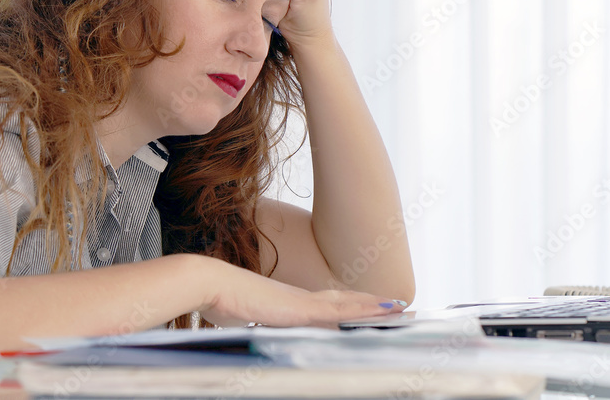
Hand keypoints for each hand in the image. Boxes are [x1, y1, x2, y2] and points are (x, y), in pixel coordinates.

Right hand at [196, 255, 401, 327]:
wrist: (209, 283)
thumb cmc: (218, 299)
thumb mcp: (243, 316)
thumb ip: (255, 322)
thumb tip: (254, 325)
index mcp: (288, 303)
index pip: (327, 305)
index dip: (349, 306)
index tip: (368, 307)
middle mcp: (300, 299)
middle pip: (344, 301)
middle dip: (369, 305)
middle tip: (397, 306)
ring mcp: (302, 302)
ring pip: (348, 305)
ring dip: (374, 306)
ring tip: (400, 307)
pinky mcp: (300, 308)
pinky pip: (340, 310)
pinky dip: (362, 310)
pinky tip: (381, 311)